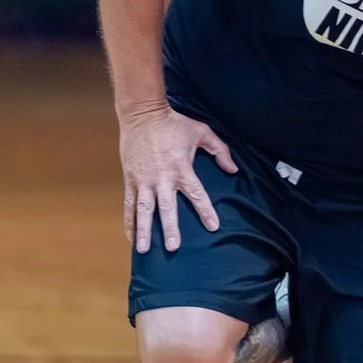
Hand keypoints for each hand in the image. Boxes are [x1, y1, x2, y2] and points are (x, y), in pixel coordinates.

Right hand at [119, 105, 236, 253]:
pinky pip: (129, 204)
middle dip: (170, 228)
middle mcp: (162, 178)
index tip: (213, 226)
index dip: (205, 211)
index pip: (197, 194)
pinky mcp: (131, 179)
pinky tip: (130, 236)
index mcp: (181, 168)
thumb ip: (220, 150)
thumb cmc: (174, 123)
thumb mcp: (202, 132)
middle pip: (167, 207)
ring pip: (143, 209)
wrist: (142, 113)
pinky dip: (129, 221)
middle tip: (173, 247)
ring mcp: (144, 180)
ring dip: (143, 230)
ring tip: (143, 249)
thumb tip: (233, 170)